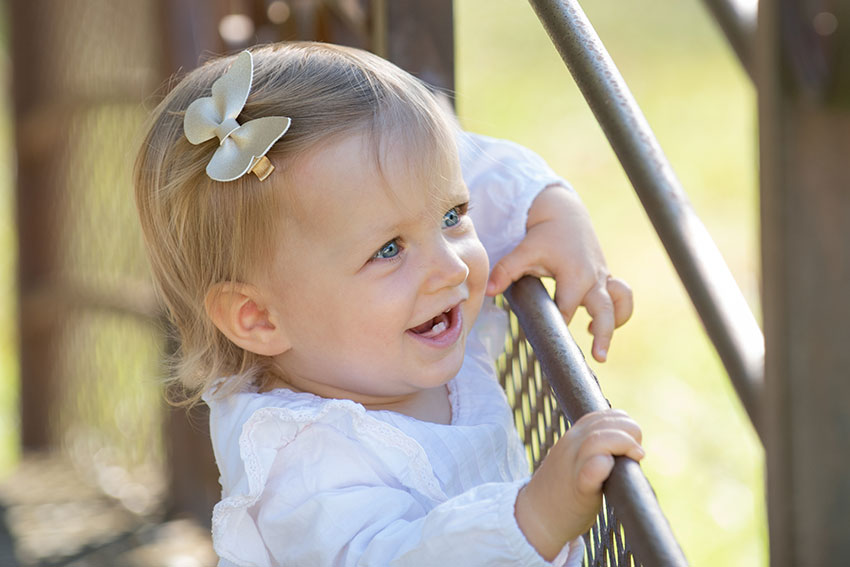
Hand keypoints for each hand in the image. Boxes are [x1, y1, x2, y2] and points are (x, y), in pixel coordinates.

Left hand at [485, 185, 632, 361]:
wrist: (565, 214)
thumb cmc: (544, 235)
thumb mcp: (524, 251)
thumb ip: (506, 271)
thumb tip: (489, 292)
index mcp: (575, 274)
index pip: (566, 309)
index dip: (559, 325)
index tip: (552, 341)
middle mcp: (594, 278)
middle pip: (604, 310)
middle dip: (603, 333)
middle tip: (599, 356)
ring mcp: (603, 278)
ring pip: (620, 303)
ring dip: (616, 323)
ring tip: (602, 348)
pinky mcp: (606, 277)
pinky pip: (621, 296)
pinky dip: (619, 311)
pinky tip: (598, 325)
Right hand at [514, 409, 643, 560]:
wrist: (537, 516)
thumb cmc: (565, 491)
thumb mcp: (576, 460)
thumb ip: (595, 449)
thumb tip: (630, 448)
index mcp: (574, 437)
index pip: (603, 415)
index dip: (624, 423)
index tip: (632, 443)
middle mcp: (572, 445)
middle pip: (605, 423)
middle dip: (630, 432)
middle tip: (636, 454)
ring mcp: (573, 465)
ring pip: (598, 440)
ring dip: (623, 443)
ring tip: (634, 458)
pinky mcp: (578, 489)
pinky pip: (590, 469)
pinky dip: (601, 465)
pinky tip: (608, 465)